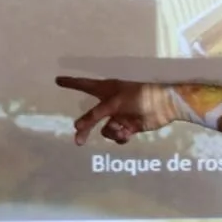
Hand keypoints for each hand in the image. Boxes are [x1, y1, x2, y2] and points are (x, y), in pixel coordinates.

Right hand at [56, 76, 176, 145]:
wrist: (163, 105)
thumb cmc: (138, 96)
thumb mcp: (113, 103)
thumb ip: (94, 115)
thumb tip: (76, 128)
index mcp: (106, 89)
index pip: (83, 85)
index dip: (71, 83)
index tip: (58, 80)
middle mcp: (110, 102)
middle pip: (91, 117)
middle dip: (86, 128)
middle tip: (78, 141)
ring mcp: (120, 115)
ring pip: (105, 130)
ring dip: (112, 132)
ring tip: (122, 129)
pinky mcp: (129, 126)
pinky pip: (117, 136)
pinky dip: (121, 137)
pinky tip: (128, 134)